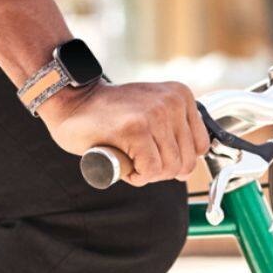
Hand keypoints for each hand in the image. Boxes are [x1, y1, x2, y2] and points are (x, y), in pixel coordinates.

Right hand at [40, 81, 210, 185]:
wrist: (72, 102)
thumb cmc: (109, 114)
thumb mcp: (153, 110)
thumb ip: (174, 128)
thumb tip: (188, 166)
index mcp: (181, 96)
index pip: (200, 146)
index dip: (176, 159)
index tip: (154, 153)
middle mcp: (172, 102)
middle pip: (186, 161)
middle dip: (162, 170)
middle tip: (138, 159)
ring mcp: (154, 114)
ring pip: (169, 168)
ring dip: (147, 174)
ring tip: (128, 156)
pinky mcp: (135, 129)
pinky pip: (151, 170)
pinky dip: (137, 176)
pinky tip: (123, 162)